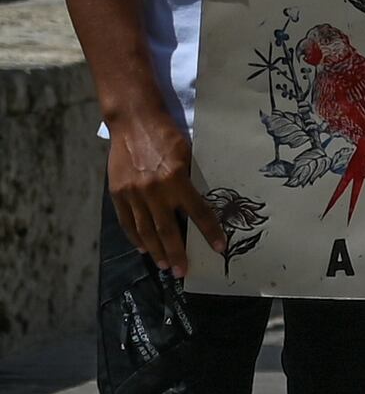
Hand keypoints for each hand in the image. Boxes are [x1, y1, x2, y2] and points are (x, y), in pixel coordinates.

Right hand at [104, 104, 207, 275]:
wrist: (134, 121)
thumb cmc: (167, 135)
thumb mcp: (188, 154)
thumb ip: (191, 180)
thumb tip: (202, 204)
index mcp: (177, 179)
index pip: (198, 212)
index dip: (209, 232)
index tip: (219, 248)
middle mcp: (154, 190)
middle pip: (167, 230)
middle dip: (176, 253)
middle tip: (182, 272)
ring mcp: (133, 193)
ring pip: (145, 230)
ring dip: (155, 250)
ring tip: (164, 265)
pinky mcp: (117, 193)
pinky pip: (127, 221)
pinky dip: (135, 236)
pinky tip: (143, 247)